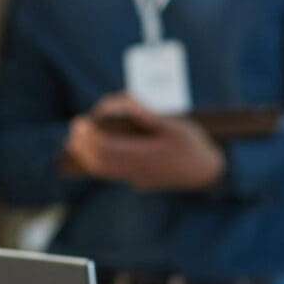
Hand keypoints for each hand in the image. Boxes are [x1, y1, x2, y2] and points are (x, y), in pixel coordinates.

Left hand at [63, 94, 224, 191]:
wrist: (207, 173)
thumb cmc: (194, 145)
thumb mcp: (175, 126)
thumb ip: (146, 115)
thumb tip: (124, 103)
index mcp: (147, 158)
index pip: (108, 149)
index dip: (90, 136)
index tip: (80, 121)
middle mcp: (138, 172)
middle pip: (99, 162)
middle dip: (82, 145)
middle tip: (76, 126)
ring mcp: (137, 178)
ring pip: (102, 170)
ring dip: (86, 153)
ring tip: (78, 136)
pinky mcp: (138, 180)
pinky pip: (111, 173)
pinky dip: (97, 160)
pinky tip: (91, 148)